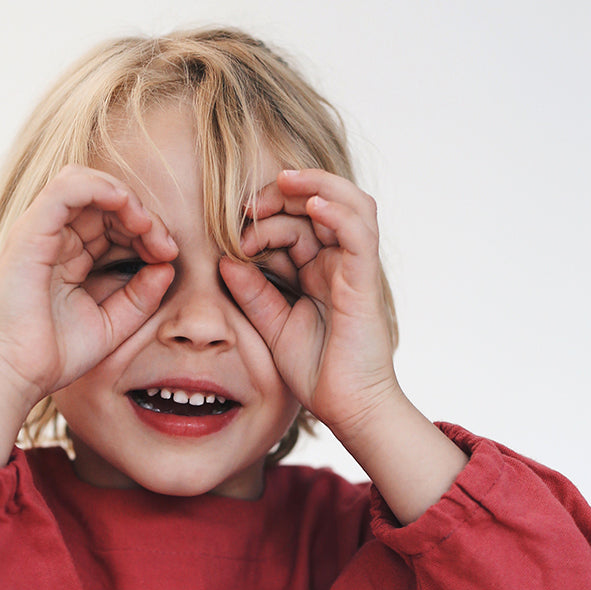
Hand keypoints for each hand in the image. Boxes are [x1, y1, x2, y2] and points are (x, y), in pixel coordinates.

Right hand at [0, 165, 177, 406]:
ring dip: (124, 198)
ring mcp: (40, 231)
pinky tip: (127, 208)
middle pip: (103, 201)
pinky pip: (67, 188)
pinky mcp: (31, 230)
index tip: (168, 256)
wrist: (19, 372)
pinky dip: (100, 187)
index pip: (111, 223)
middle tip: (165, 246)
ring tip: (147, 225)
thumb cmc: (57, 354)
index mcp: (69, 257)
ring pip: (86, 184)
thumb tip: (168, 267)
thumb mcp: (112, 325)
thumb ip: (140, 297)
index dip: (145, 231)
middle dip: (141, 216)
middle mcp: (53, 238)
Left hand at [218, 170, 401, 442]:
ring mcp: (354, 269)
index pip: (294, 225)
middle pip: (317, 205)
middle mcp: (337, 263)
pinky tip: (312, 204)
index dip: (264, 218)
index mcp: (317, 271)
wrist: (347, 407)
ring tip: (283, 182)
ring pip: (347, 204)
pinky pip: (359, 232)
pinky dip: (338, 211)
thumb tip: (225, 261)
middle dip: (283, 195)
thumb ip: (253, 294)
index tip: (233, 230)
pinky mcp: (366, 280)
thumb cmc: (316, 372)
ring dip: (315, 185)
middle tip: (249, 205)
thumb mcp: (273, 326)